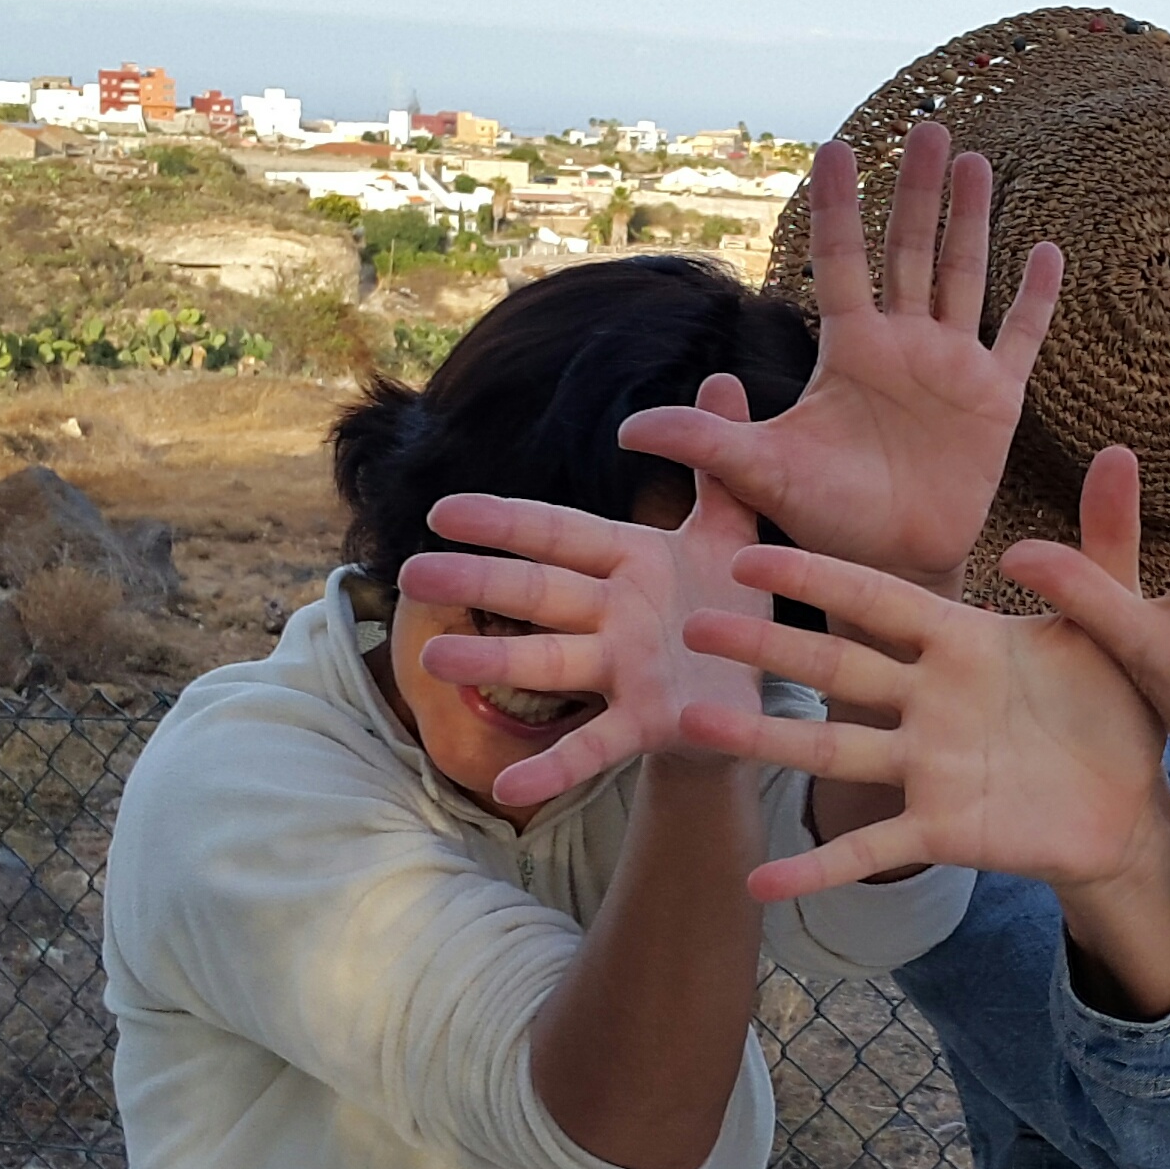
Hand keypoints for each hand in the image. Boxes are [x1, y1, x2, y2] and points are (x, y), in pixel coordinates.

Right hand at [401, 376, 768, 807]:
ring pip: (550, 663)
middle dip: (477, 581)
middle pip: (537, 592)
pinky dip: (554, 767)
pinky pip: (596, 746)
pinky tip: (511, 791)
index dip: (503, 520)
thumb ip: (719, 460)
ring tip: (434, 658)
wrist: (760, 692)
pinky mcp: (648, 723)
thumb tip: (719, 377)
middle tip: (409, 572)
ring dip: (494, 660)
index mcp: (629, 560)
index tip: (442, 508)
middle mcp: (613, 614)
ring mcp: (623, 671)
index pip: (557, 532)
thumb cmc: (729, 604)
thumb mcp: (732, 531)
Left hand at [620, 122, 1062, 594]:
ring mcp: (951, 365)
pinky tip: (1047, 249)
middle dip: (918, 190)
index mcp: (848, 350)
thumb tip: (627, 429)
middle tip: (929, 126)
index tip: (837, 146)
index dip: (838, 206)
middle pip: (908, 251)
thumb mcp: (761, 472)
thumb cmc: (822, 517)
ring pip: (962, 275)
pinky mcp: (995, 398)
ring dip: (971, 221)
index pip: (840, 262)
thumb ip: (706, 443)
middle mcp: (901, 344)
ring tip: (976, 161)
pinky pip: (1018, 337)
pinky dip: (1034, 297)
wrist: (887, 564)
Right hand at [677, 545, 1168, 898]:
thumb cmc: (1116, 706)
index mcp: (960, 642)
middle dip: (765, 646)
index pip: (877, 600)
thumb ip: (1104, 545)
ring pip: (831, 747)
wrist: (1133, 806)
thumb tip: (1117, 453)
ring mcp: (925, 767)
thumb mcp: (1114, 623)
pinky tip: (760, 884)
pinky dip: (815, 867)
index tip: (747, 557)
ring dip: (764, 737)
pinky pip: (869, 849)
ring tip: (693, 724)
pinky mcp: (940, 829)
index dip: (816, 578)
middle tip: (693, 628)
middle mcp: (927, 701)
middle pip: (834, 665)